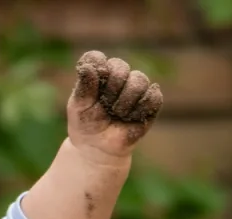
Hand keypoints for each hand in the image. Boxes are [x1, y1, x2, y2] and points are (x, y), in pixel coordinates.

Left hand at [66, 50, 164, 164]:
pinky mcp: (150, 102)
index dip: (96, 72)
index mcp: (98, 72)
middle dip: (111, 90)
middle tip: (105, 107)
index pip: (97, 58)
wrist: (98, 148)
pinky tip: (131, 118)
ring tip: (118, 114)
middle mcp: (117, 75)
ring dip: (125, 102)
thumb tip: (88, 67)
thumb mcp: (78, 107)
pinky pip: (153, 97)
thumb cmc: (86, 125)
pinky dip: (140, 110)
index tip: (92, 91)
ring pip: (139, 80)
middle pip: (120, 67)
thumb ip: (84, 86)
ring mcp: (135, 87)